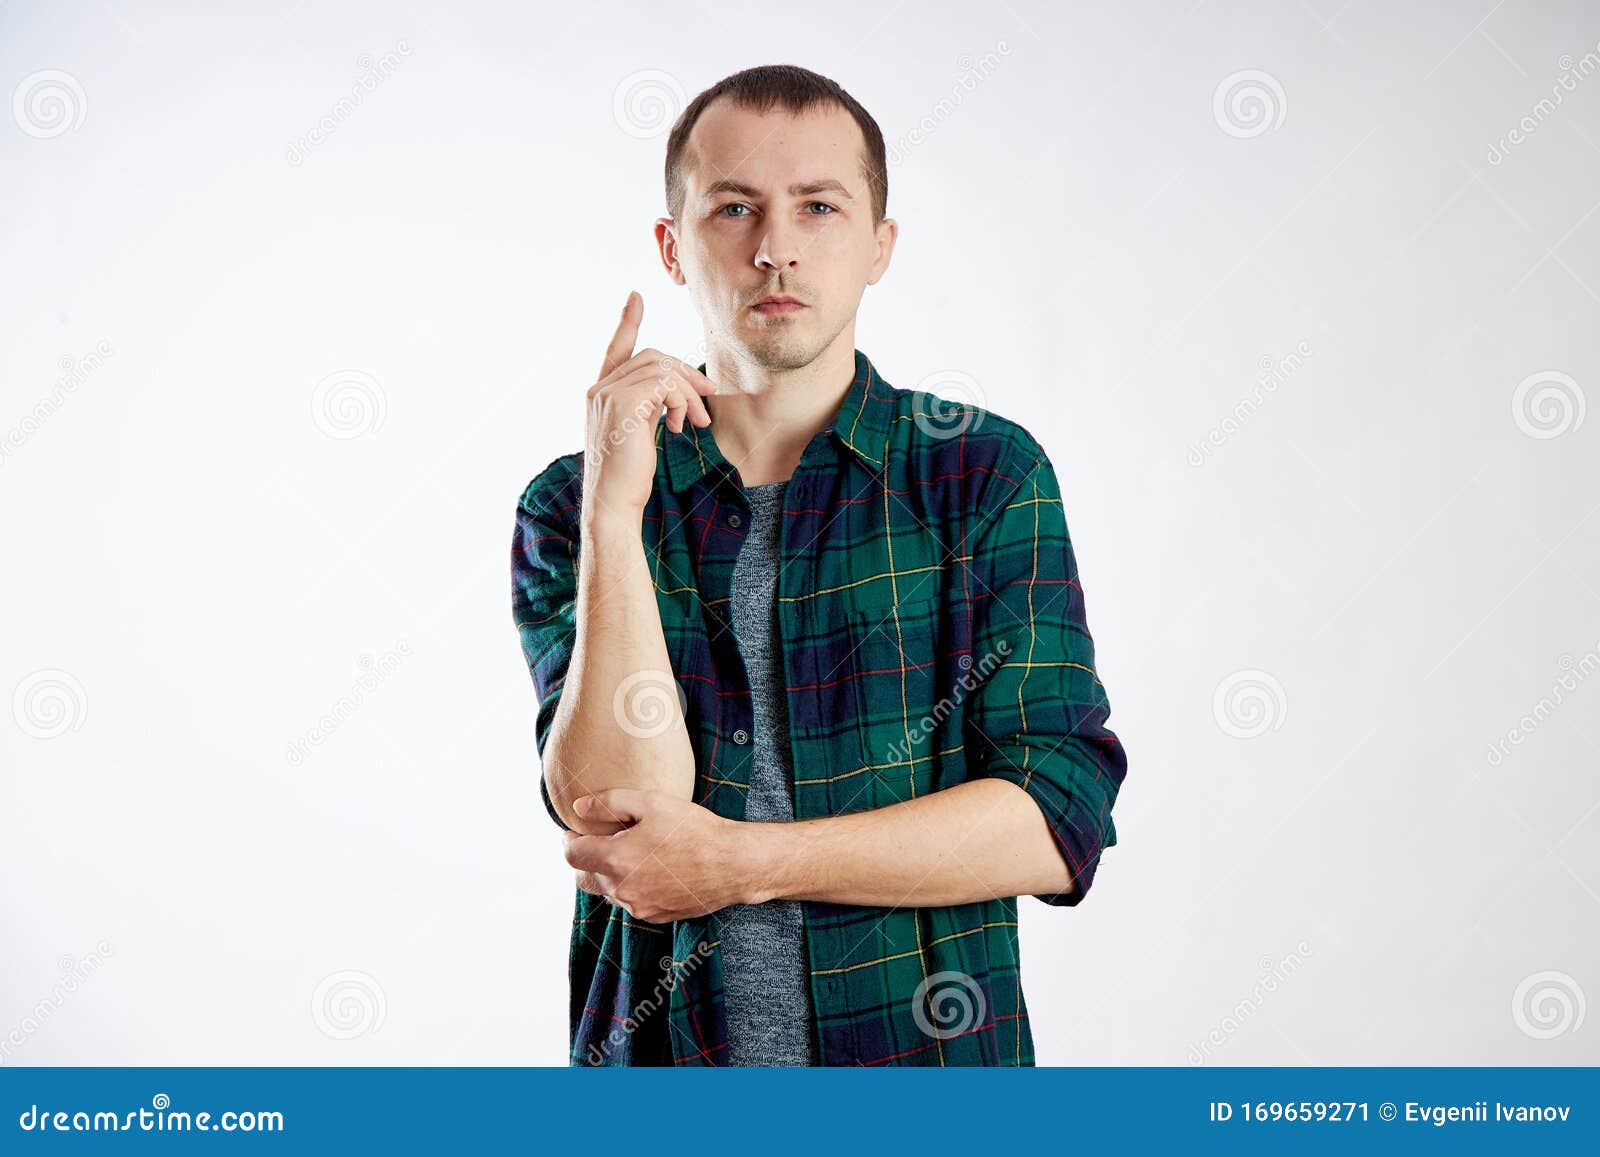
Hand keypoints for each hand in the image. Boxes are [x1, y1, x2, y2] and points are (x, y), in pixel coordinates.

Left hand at [560, 788, 757, 922]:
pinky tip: (653, 869)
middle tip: (602, 841)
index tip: (578, 830)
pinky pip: (631, 902)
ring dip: (611, 874)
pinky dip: (633, 886)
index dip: (570, 839)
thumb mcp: (652, 803)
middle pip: (584, 878)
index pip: (572, 855)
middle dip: (586, 859)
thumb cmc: (694, 829)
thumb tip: (578, 808)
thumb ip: (609, 803)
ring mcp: (638, 907)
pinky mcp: (655, 916)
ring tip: (633, 852)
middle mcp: (622, 889)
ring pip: (609, 891)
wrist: (733, 864)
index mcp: (615, 860)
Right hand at [583, 292, 726, 518]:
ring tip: (696, 421)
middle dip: (685, 373)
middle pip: (652, 357)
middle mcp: (598, 390)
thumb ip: (647, 407)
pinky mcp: (624, 405)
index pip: (615, 349)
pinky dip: (681, 402)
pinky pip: (664, 385)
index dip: (627, 322)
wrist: (612, 504)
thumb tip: (676, 394)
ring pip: (661, 370)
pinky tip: (680, 426)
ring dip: (688, 394)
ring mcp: (608, 395)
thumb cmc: (627, 478)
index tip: (636, 297)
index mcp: (600, 394)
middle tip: (707, 395)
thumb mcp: (637, 434)